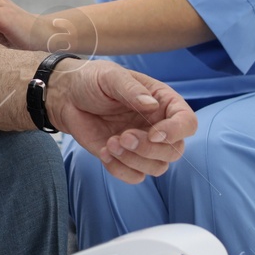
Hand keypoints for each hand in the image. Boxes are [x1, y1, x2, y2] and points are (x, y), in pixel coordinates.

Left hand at [47, 60, 198, 184]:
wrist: (67, 98)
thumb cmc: (92, 80)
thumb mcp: (110, 76)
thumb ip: (131, 89)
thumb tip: (152, 105)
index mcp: (163, 102)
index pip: (187, 122)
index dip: (176, 131)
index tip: (153, 133)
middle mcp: (158, 125)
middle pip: (174, 151)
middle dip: (149, 149)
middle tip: (123, 137)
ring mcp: (143, 145)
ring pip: (158, 168)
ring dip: (134, 160)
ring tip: (111, 143)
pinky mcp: (126, 159)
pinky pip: (135, 177)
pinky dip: (120, 170)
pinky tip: (104, 151)